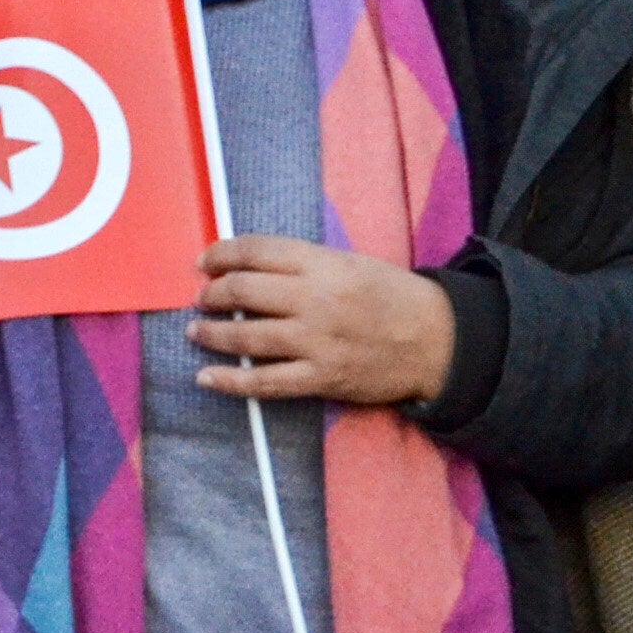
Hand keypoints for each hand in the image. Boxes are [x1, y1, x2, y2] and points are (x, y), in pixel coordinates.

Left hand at [187, 235, 457, 406]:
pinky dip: (230, 381)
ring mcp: (316, 341)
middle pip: (245, 290)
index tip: (204, 263)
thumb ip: (303, 263)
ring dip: (213, 332)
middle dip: (213, 293)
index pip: (256, 250)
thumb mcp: (349, 262)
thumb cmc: (390, 296)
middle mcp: (315, 299)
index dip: (221, 254)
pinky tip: (207, 377)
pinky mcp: (321, 378)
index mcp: (323, 262)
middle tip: (201, 298)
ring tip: (197, 330)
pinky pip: (266, 382)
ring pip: (247, 336)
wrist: (435, 340)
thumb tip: (249, 267)